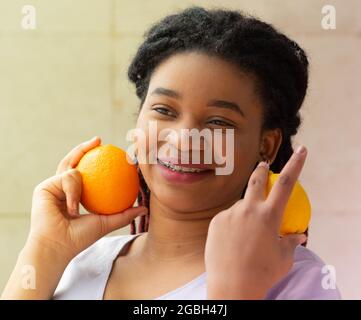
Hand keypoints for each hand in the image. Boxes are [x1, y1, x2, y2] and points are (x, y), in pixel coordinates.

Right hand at [28, 136, 146, 260]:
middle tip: (98, 139)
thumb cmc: (80, 238)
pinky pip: (67, 178)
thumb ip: (124, 214)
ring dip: (82, 182)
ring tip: (90, 170)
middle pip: (72, 163)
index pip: (85, 173)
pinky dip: (73, 191)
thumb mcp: (106, 222)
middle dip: (84, 148)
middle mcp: (62, 189)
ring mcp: (52, 187)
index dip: (93, 160)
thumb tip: (145, 209)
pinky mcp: (44, 187)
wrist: (58, 247)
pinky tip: (72, 207)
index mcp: (74, 195)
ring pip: (71, 169)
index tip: (108, 150)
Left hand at [205, 145, 307, 299]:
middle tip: (262, 166)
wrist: (232, 286)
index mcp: (269, 215)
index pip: (286, 183)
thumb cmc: (262, 273)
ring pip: (241, 206)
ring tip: (245, 236)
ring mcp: (230, 214)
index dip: (296, 164)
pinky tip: (232, 241)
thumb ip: (290, 242)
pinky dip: (233, 224)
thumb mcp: (283, 258)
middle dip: (261, 170)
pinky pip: (228, 217)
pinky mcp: (216, 221)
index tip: (302, 150)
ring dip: (246, 212)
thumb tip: (298, 236)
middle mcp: (248, 209)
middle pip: (255, 181)